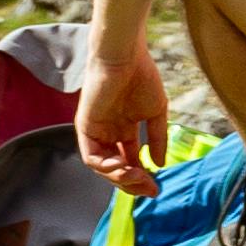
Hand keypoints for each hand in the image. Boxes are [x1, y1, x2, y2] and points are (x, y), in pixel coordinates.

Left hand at [74, 34, 169, 190]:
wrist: (126, 56)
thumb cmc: (142, 77)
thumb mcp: (156, 113)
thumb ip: (157, 139)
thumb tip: (160, 164)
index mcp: (123, 131)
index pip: (130, 163)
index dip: (142, 179)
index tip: (157, 188)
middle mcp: (108, 134)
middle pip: (116, 170)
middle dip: (132, 184)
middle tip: (149, 189)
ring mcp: (96, 131)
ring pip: (102, 168)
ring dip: (119, 178)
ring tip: (137, 177)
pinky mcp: (85, 127)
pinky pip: (90, 156)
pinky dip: (105, 167)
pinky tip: (122, 166)